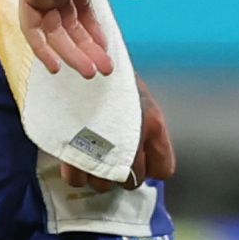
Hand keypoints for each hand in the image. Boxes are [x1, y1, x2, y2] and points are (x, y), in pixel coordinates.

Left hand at [20, 0, 142, 79]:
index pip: (82, 14)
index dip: (94, 35)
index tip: (107, 54)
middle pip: (69, 28)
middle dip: (86, 50)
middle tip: (101, 71)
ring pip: (53, 33)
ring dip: (71, 54)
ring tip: (90, 71)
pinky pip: (31, 30)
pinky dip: (42, 49)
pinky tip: (57, 66)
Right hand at [60, 76, 177, 192]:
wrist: (82, 55)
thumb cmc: (112, 77)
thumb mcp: (137, 97)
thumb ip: (144, 127)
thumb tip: (143, 156)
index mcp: (153, 122)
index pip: (164, 168)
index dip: (151, 168)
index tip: (139, 160)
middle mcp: (133, 137)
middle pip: (131, 182)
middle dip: (121, 174)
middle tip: (112, 156)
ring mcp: (103, 145)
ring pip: (102, 184)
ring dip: (97, 174)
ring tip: (92, 154)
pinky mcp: (74, 147)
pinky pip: (76, 178)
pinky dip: (75, 172)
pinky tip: (75, 154)